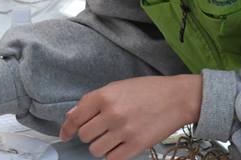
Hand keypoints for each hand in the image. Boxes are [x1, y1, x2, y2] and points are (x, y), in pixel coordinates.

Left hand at [59, 75, 201, 159]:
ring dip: (100, 146)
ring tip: (110, 138)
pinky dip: (112, 155)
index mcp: (103, 96)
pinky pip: (112, 159)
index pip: (75, 118)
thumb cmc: (145, 90)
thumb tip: (72, 116)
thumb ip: (92, 101)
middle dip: (88, 135)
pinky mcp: (137, 145)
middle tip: (98, 131)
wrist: (176, 98)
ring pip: (96, 150)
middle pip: (84, 135)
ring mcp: (124, 131)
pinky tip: (119, 145)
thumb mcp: (116, 87)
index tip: (64, 135)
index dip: (67, 129)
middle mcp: (111, 114)